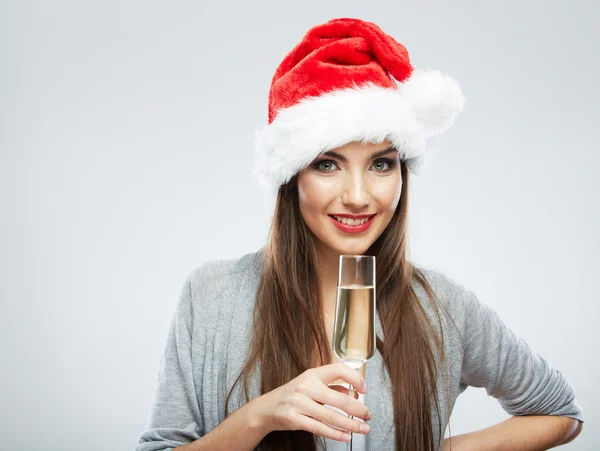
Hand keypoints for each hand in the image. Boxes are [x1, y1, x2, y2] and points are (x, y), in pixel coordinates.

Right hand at [253, 362, 370, 441]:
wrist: (267, 408)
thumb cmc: (293, 394)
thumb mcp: (311, 384)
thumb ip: (332, 387)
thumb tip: (355, 394)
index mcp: (313, 374)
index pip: (339, 370)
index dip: (355, 378)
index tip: (364, 390)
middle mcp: (306, 386)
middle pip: (340, 399)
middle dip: (358, 410)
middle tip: (368, 415)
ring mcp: (300, 403)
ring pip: (332, 417)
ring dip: (351, 425)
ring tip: (363, 428)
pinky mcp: (295, 419)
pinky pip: (320, 428)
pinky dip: (336, 434)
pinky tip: (346, 436)